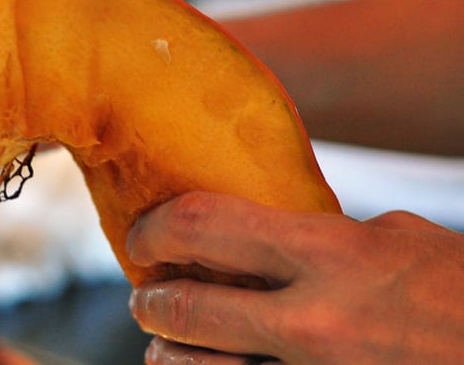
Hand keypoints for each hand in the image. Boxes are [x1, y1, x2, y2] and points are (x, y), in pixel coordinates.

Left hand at [126, 191, 463, 363]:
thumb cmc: (462, 295)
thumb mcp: (400, 242)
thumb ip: (325, 235)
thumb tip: (271, 230)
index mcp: (332, 254)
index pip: (204, 226)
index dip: (157, 228)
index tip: (144, 235)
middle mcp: (313, 322)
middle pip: (188, 310)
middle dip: (150, 301)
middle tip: (146, 296)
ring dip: (169, 355)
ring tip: (166, 344)